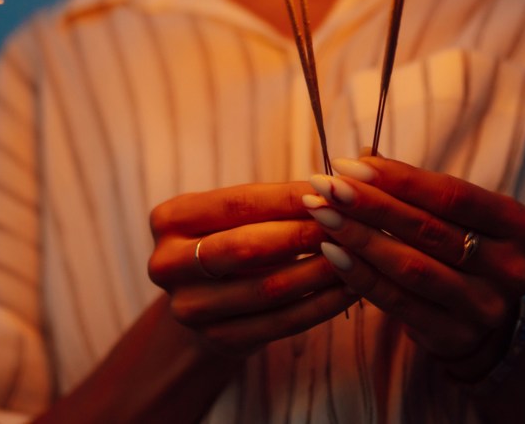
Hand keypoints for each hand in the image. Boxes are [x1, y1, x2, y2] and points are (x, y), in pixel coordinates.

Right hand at [148, 182, 357, 356]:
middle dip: (304, 233)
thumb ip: (273, 201)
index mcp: (169, 219)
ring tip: (356, 255)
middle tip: (349, 223)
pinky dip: (320, 305)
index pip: (237, 203)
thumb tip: (337, 184)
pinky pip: (280, 323)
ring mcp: (189, 308)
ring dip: (320, 271)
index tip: (334, 190)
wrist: (202, 303)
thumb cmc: (227, 240)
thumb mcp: (231, 215)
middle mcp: (168, 264)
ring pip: (268, 288)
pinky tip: (348, 288)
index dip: (288, 198)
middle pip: (246, 247)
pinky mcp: (217, 340)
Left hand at [305, 154, 524, 380]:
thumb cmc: (459, 248)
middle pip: (428, 228)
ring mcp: (486, 307)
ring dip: (358, 237)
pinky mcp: (456, 336)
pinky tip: (331, 253)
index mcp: (519, 224)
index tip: (347, 164)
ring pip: (411, 266)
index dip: (397, 178)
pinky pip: (398, 301)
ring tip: (320, 214)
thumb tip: (360, 156)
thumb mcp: (452, 215)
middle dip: (368, 204)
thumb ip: (412, 187)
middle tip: (324, 186)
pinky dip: (360, 275)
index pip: (451, 194)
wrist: (484, 322)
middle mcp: (512, 268)